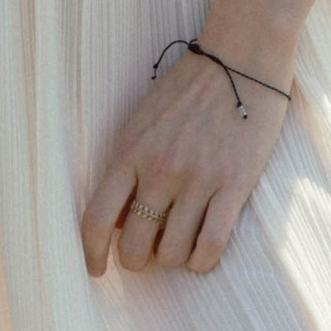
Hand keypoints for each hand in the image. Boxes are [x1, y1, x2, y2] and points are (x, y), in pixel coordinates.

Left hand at [81, 47, 290, 278]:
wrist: (240, 59)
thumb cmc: (188, 89)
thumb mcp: (143, 120)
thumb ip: (127, 166)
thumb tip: (116, 220)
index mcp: (130, 150)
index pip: (96, 217)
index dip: (90, 253)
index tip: (96, 270)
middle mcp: (160, 169)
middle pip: (134, 244)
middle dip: (137, 260)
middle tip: (147, 253)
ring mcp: (197, 179)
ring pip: (172, 252)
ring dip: (172, 259)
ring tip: (177, 247)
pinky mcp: (234, 186)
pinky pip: (211, 245)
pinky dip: (202, 260)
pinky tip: (201, 254)